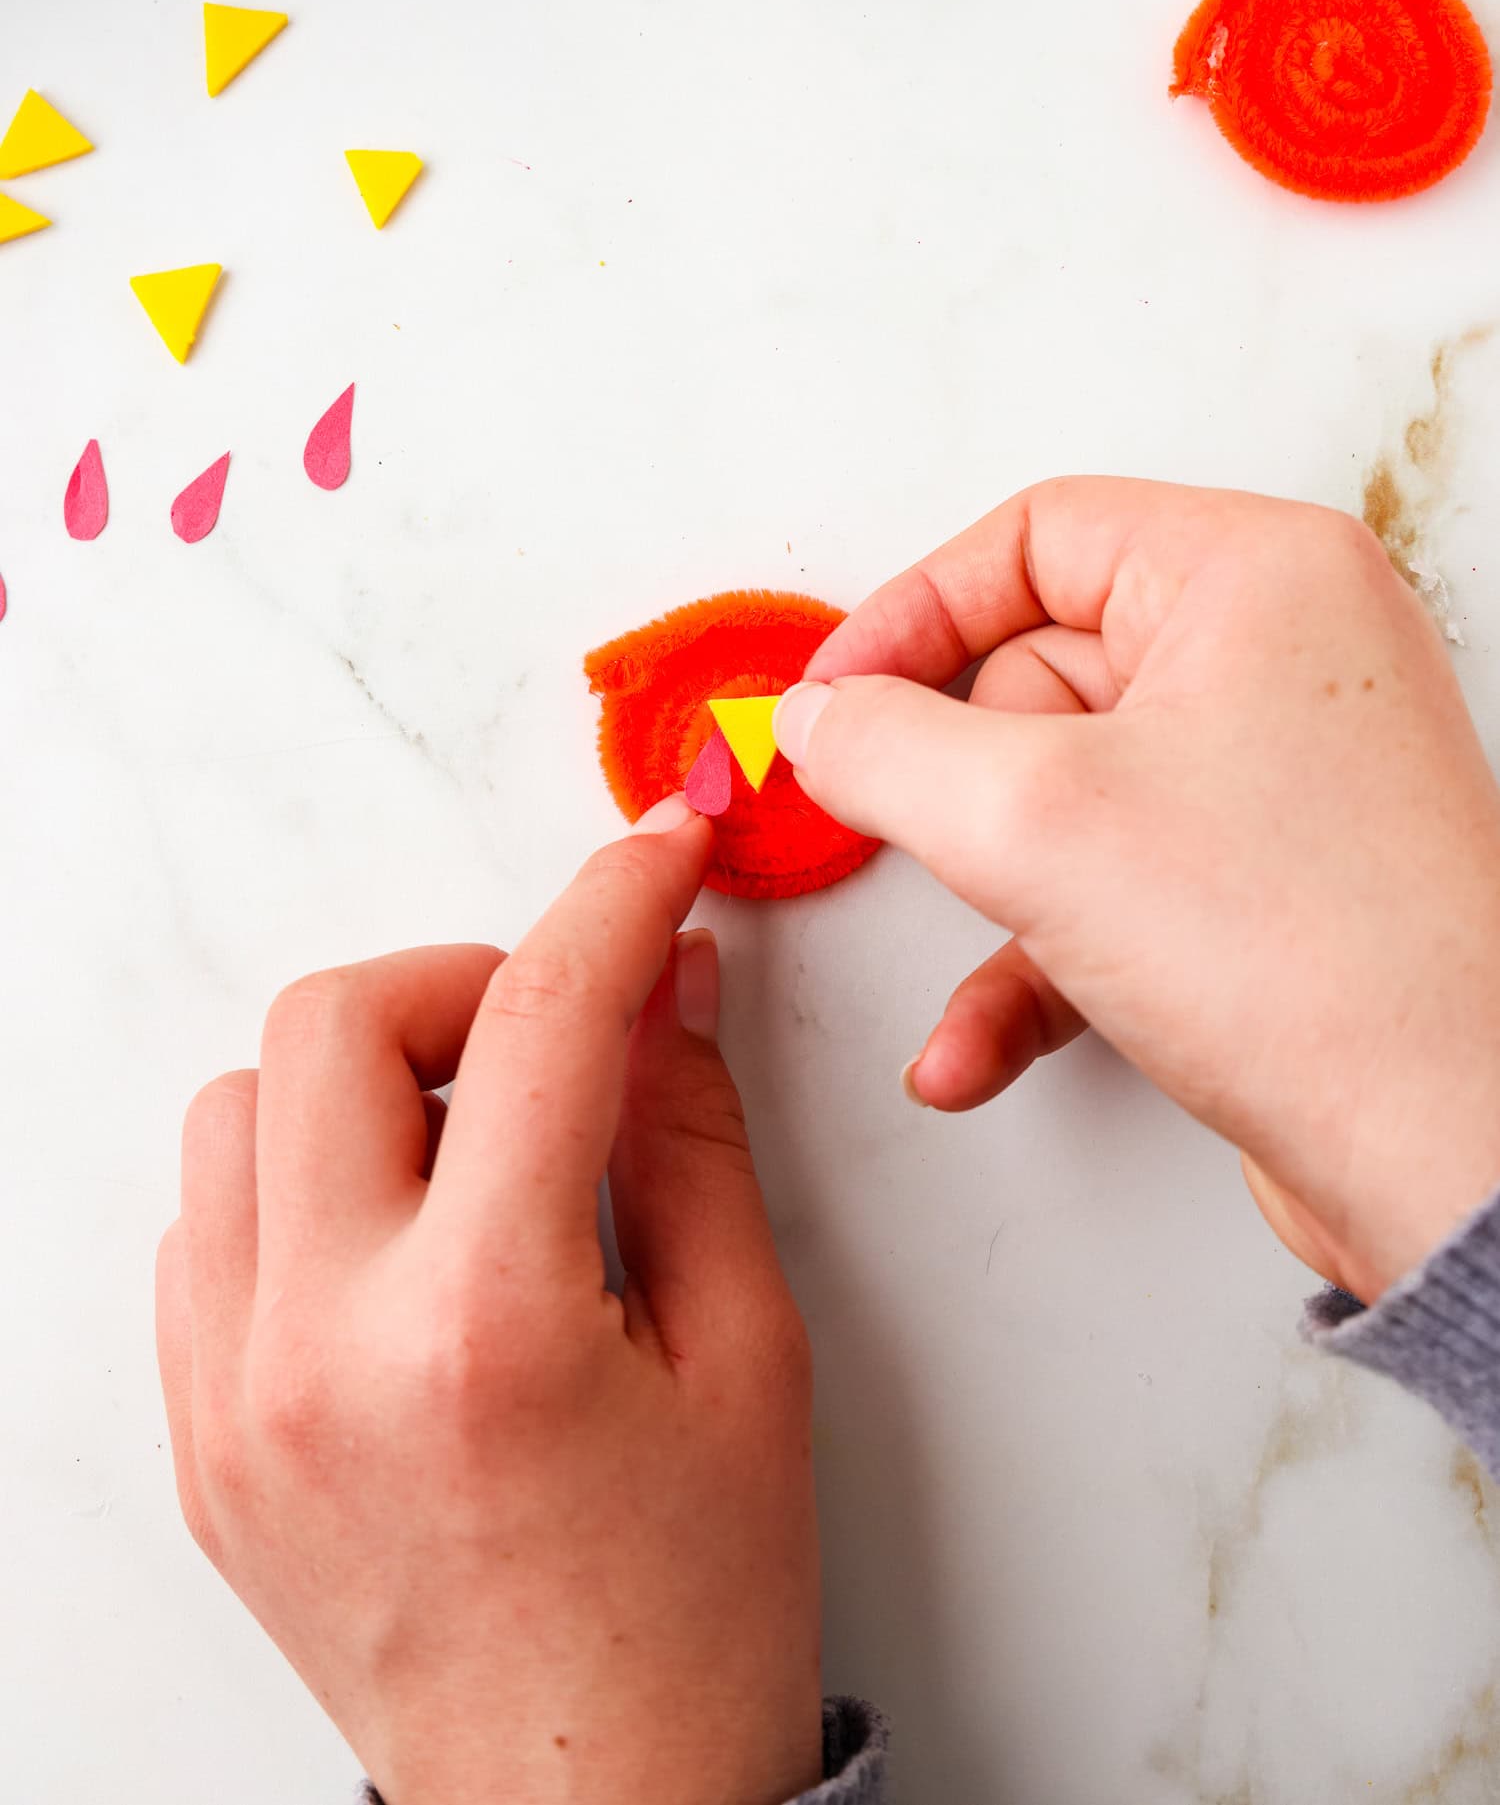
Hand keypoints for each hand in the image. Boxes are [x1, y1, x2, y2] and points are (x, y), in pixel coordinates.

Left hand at [156, 798, 821, 1804]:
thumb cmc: (693, 1616)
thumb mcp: (747, 1355)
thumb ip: (690, 1138)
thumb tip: (665, 985)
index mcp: (484, 1328)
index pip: (538, 1021)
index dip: (615, 902)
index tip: (657, 855)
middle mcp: (321, 1351)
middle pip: (332, 1019)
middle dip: (464, 979)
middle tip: (553, 1036)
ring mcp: (233, 1401)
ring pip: (239, 1108)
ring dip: (363, 1082)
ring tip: (470, 1152)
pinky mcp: (200, 1440)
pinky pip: (203, 1229)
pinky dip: (299, 1186)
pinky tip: (401, 1242)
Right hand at [774, 478, 1499, 1303]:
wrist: (1449, 1150)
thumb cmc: (1316, 960)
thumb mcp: (1031, 820)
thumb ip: (884, 745)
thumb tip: (816, 722)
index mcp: (1258, 574)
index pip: (1035, 535)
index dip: (910, 613)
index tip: (831, 699)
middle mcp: (1282, 656)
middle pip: (1038, 671)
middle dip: (967, 784)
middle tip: (924, 833)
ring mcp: (1277, 777)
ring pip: (1061, 797)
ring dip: (995, 896)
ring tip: (1008, 953)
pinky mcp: (1262, 889)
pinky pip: (1107, 892)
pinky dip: (1036, 964)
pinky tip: (979, 1046)